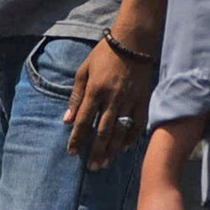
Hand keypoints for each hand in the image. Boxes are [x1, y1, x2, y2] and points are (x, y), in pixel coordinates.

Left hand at [63, 38, 154, 166]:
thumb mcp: (83, 71)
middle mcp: (112, 99)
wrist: (132, 42)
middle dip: (95, 151)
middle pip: (102, 131)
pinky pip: (137, 124)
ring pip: (120, 131)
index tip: (72, 152)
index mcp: (95, 91)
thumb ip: (76, 97)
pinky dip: (130, 138)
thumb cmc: (104, 55)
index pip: (83, 121)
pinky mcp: (143, 100)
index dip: (77, 138)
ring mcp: (129, 101)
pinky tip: (123, 149)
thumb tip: (67, 120)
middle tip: (92, 167)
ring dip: (111, 150)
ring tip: (105, 163)